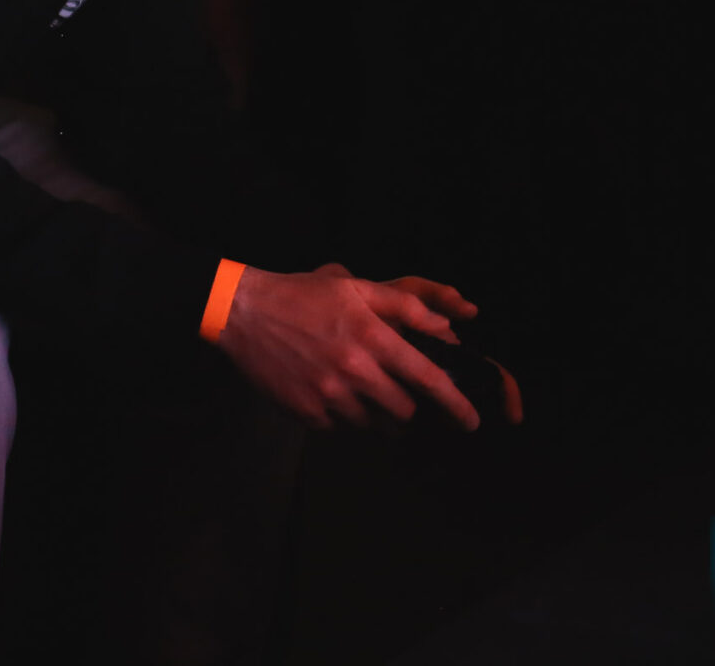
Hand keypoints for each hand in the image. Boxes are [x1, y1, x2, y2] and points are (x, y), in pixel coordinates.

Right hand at [215, 262, 480, 429]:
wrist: (244, 312)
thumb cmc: (303, 295)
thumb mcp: (354, 287)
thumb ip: (404, 305)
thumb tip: (445, 328)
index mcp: (372, 337)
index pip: (428, 379)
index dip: (455, 404)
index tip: (470, 421)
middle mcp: (355, 370)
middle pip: (404, 411)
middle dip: (406, 406)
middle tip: (393, 391)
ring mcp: (329, 395)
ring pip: (372, 424)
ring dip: (373, 412)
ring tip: (356, 389)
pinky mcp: (306, 412)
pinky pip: (339, 427)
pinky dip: (340, 415)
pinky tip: (326, 391)